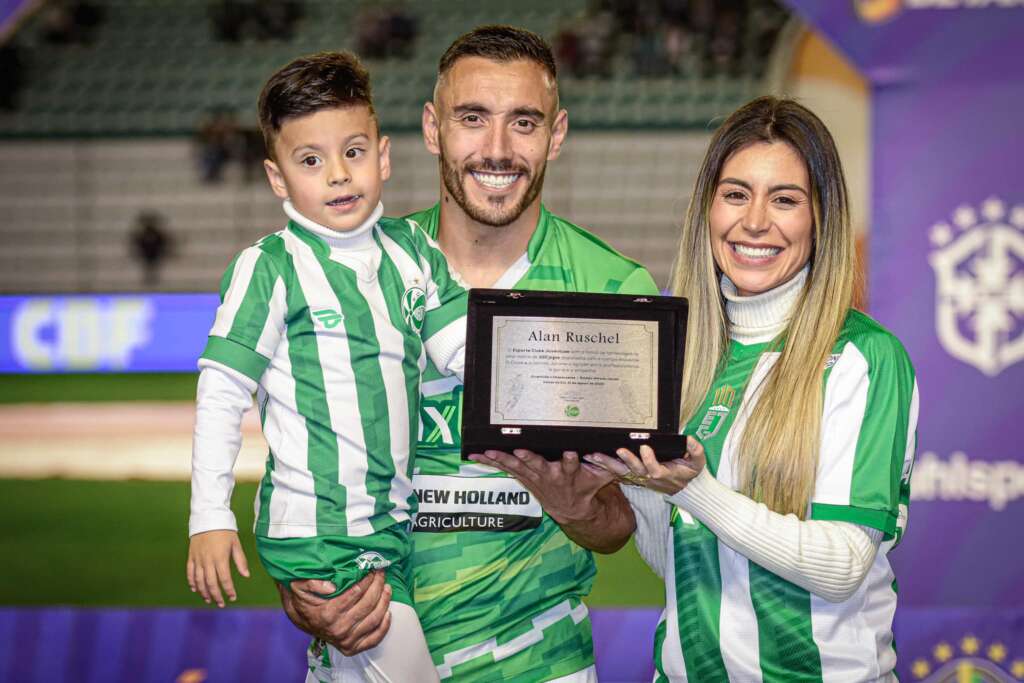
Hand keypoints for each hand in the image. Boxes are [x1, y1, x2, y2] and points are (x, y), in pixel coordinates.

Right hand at [187, 529, 249, 607]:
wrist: (208, 517)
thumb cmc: (225, 530)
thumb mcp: (236, 544)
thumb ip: (240, 560)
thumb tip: (246, 576)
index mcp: (220, 558)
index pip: (224, 579)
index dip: (229, 590)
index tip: (233, 598)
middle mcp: (208, 560)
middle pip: (211, 583)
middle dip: (216, 595)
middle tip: (221, 603)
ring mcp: (198, 559)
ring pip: (199, 580)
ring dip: (204, 592)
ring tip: (209, 599)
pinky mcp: (191, 556)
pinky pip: (190, 572)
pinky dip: (192, 582)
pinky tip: (196, 589)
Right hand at [279, 571, 391, 655]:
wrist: (302, 620)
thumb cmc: (304, 600)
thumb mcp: (299, 586)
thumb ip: (312, 583)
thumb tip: (332, 586)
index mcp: (327, 614)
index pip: (356, 592)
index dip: (367, 578)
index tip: (372, 567)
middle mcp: (338, 629)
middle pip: (368, 604)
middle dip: (378, 585)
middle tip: (381, 573)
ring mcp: (346, 641)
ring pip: (374, 619)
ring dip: (385, 601)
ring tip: (387, 587)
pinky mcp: (352, 648)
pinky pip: (375, 639)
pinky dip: (385, 626)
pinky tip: (388, 612)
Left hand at [468, 449, 617, 525]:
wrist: (572, 510)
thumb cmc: (586, 487)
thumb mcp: (601, 478)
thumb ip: (609, 465)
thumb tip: (625, 453)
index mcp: (570, 475)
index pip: (572, 467)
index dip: (572, 461)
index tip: (572, 453)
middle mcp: (550, 477)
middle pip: (539, 467)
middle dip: (530, 459)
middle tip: (521, 451)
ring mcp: (534, 479)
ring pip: (517, 467)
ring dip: (502, 460)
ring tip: (489, 453)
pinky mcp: (524, 478)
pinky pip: (505, 469)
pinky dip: (490, 462)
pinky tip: (476, 456)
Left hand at [584, 436, 706, 495]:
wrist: (682, 487)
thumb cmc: (688, 472)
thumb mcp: (698, 463)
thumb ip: (695, 452)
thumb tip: (690, 440)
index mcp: (663, 473)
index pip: (654, 469)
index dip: (649, 460)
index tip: (645, 447)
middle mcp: (647, 477)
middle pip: (633, 470)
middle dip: (625, 460)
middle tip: (617, 450)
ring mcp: (638, 477)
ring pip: (620, 472)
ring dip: (606, 464)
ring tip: (593, 455)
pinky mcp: (631, 476)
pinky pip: (614, 472)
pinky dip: (602, 466)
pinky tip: (589, 458)